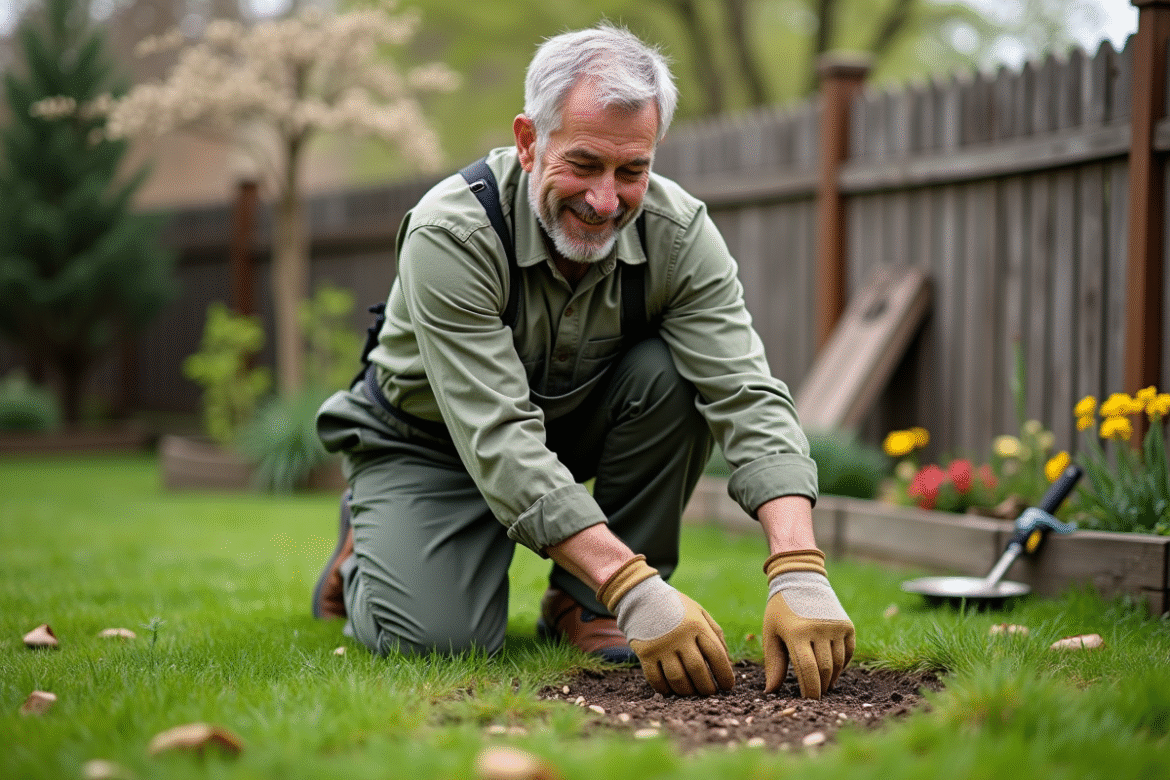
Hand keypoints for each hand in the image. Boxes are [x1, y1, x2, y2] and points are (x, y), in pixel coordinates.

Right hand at [597, 555, 734, 696]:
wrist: (642, 598)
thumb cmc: (677, 609)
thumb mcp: (699, 612)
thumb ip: (715, 633)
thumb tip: (727, 661)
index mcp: (697, 625)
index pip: (716, 655)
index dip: (725, 675)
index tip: (728, 687)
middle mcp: (680, 636)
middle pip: (697, 670)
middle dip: (707, 687)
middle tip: (710, 693)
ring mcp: (661, 645)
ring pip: (678, 678)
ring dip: (687, 691)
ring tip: (692, 693)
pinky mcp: (645, 653)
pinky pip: (656, 679)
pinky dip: (664, 689)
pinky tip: (670, 690)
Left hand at [762, 549, 853, 698]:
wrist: (801, 580)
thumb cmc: (781, 610)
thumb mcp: (772, 633)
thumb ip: (773, 663)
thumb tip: (771, 692)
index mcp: (797, 632)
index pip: (807, 670)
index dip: (809, 690)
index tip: (807, 702)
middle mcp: (819, 629)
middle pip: (824, 670)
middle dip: (820, 687)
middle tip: (815, 696)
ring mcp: (835, 627)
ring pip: (837, 664)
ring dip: (831, 678)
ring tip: (822, 685)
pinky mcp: (847, 625)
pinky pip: (847, 653)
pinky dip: (841, 665)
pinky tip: (832, 670)